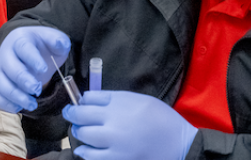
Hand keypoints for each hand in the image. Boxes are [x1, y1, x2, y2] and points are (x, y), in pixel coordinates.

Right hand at [0, 26, 70, 112]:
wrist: (25, 51)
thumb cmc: (40, 46)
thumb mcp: (52, 39)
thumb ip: (59, 40)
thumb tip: (59, 43)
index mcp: (20, 39)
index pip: (23, 47)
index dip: (33, 59)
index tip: (44, 69)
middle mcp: (6, 53)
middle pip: (11, 68)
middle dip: (25, 81)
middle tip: (38, 89)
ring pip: (2, 85)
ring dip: (17, 97)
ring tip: (33, 104)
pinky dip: (7, 104)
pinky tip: (21, 107)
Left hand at [63, 91, 198, 159]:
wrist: (178, 144)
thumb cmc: (160, 118)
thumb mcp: (138, 99)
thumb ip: (113, 99)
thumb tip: (89, 100)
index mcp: (119, 103)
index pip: (88, 98)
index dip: (80, 100)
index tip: (78, 103)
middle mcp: (113, 121)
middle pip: (80, 116)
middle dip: (73, 115)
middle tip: (72, 115)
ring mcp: (114, 142)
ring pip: (83, 136)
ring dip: (79, 133)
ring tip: (82, 132)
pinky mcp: (116, 159)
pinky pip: (91, 156)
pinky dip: (85, 152)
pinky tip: (85, 150)